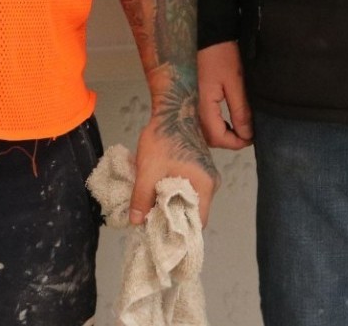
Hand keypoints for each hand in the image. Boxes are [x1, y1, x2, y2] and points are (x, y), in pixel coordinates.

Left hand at [134, 84, 220, 226]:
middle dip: (173, 222)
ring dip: (172, 208)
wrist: (173, 109)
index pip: (198, 222)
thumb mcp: (148, 170)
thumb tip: (136, 222)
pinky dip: (174, 197)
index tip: (162, 239)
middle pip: (194, 213)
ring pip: (190, 202)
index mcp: (205, 185)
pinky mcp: (198, 168)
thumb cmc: (164, 138)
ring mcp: (206, 175)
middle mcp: (211, 183)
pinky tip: (158, 197)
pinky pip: (188, 190)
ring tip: (152, 213)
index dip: (180, 234)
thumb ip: (142, 197)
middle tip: (153, 228)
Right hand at [196, 40, 251, 150]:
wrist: (208, 36)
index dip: (236, 143)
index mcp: (203, 106)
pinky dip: (216, 126)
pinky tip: (227, 120)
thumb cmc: (222, 56)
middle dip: (230, 141)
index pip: (218, 138)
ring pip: (206, 132)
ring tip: (240, 127)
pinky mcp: (193, 99)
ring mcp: (191, 105)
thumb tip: (247, 135)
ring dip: (223, 134)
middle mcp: (193, 109)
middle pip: (210, 138)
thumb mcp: (236, 83)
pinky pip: (203, 121)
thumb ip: (240, 111)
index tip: (252, 138)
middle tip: (248, 133)